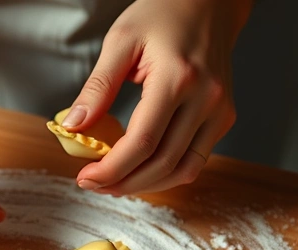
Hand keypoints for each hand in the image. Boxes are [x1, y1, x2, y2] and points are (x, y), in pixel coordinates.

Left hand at [61, 0, 252, 195]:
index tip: (85, 178)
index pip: (142, 142)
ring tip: (115, 182)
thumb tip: (73, 126)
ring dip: (146, 184)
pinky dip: (166, 172)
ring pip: (183, 170)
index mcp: (178, 78)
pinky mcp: (224, 118)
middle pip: (163, 163)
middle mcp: (206, 99)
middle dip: (124, 182)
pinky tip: (140, 169)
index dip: (111, 169)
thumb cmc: (162, 15)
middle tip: (94, 184)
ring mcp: (220, 112)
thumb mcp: (120, 41)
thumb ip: (97, 87)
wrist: (208, 3)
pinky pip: (194, 160)